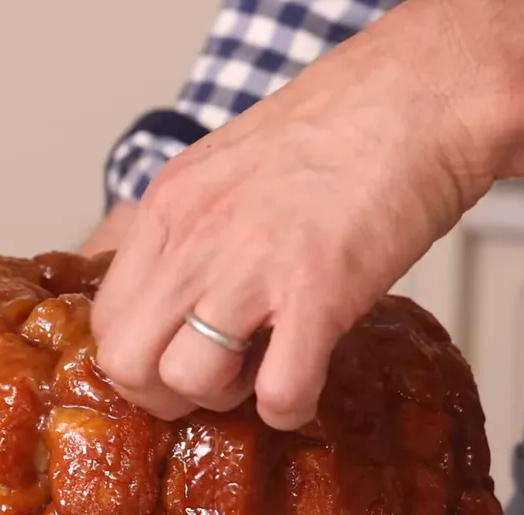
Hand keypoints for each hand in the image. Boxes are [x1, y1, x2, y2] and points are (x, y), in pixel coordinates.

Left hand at [91, 5, 496, 429]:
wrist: (418, 98)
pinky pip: (278, 391)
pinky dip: (289, 407)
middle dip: (165, 395)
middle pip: (127, 362)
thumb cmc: (337, 129)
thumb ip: (190, 229)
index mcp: (167, 209)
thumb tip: (177, 294)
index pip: (106, 319)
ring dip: (226, 400)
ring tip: (263, 369)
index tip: (175, 359)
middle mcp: (193, 238)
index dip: (138, 358)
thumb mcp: (224, 169)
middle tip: (214, 381)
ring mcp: (250, 266)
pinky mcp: (317, 292)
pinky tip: (306, 385)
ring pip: (188, 382)